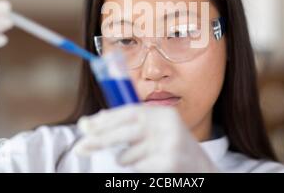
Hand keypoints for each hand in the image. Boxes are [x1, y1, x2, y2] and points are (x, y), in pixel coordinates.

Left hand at [74, 105, 218, 171]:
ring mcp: (170, 146)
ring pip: (128, 155)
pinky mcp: (169, 164)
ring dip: (125, 161)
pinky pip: (138, 169)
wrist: (202, 171)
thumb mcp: (158, 130)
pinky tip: (150, 168)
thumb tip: (95, 120)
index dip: (104, 119)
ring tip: (141, 160)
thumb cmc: (173, 149)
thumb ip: (132, 124)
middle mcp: (168, 126)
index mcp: (163, 114)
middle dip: (100, 140)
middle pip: (124, 131)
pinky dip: (137, 171)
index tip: (85, 126)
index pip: (128, 111)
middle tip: (81, 147)